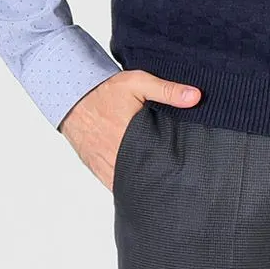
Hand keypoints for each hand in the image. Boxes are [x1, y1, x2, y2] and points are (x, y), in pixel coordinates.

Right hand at [59, 69, 202, 190]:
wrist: (73, 96)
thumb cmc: (106, 90)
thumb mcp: (138, 82)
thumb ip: (167, 90)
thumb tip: (196, 97)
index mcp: (128, 139)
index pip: (153, 167)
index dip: (169, 173)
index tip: (184, 174)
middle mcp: (115, 158)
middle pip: (141, 181)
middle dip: (157, 182)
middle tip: (177, 182)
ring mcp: (104, 166)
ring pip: (127, 186)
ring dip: (141, 185)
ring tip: (161, 185)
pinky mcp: (97, 168)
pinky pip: (114, 184)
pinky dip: (126, 184)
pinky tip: (140, 183)